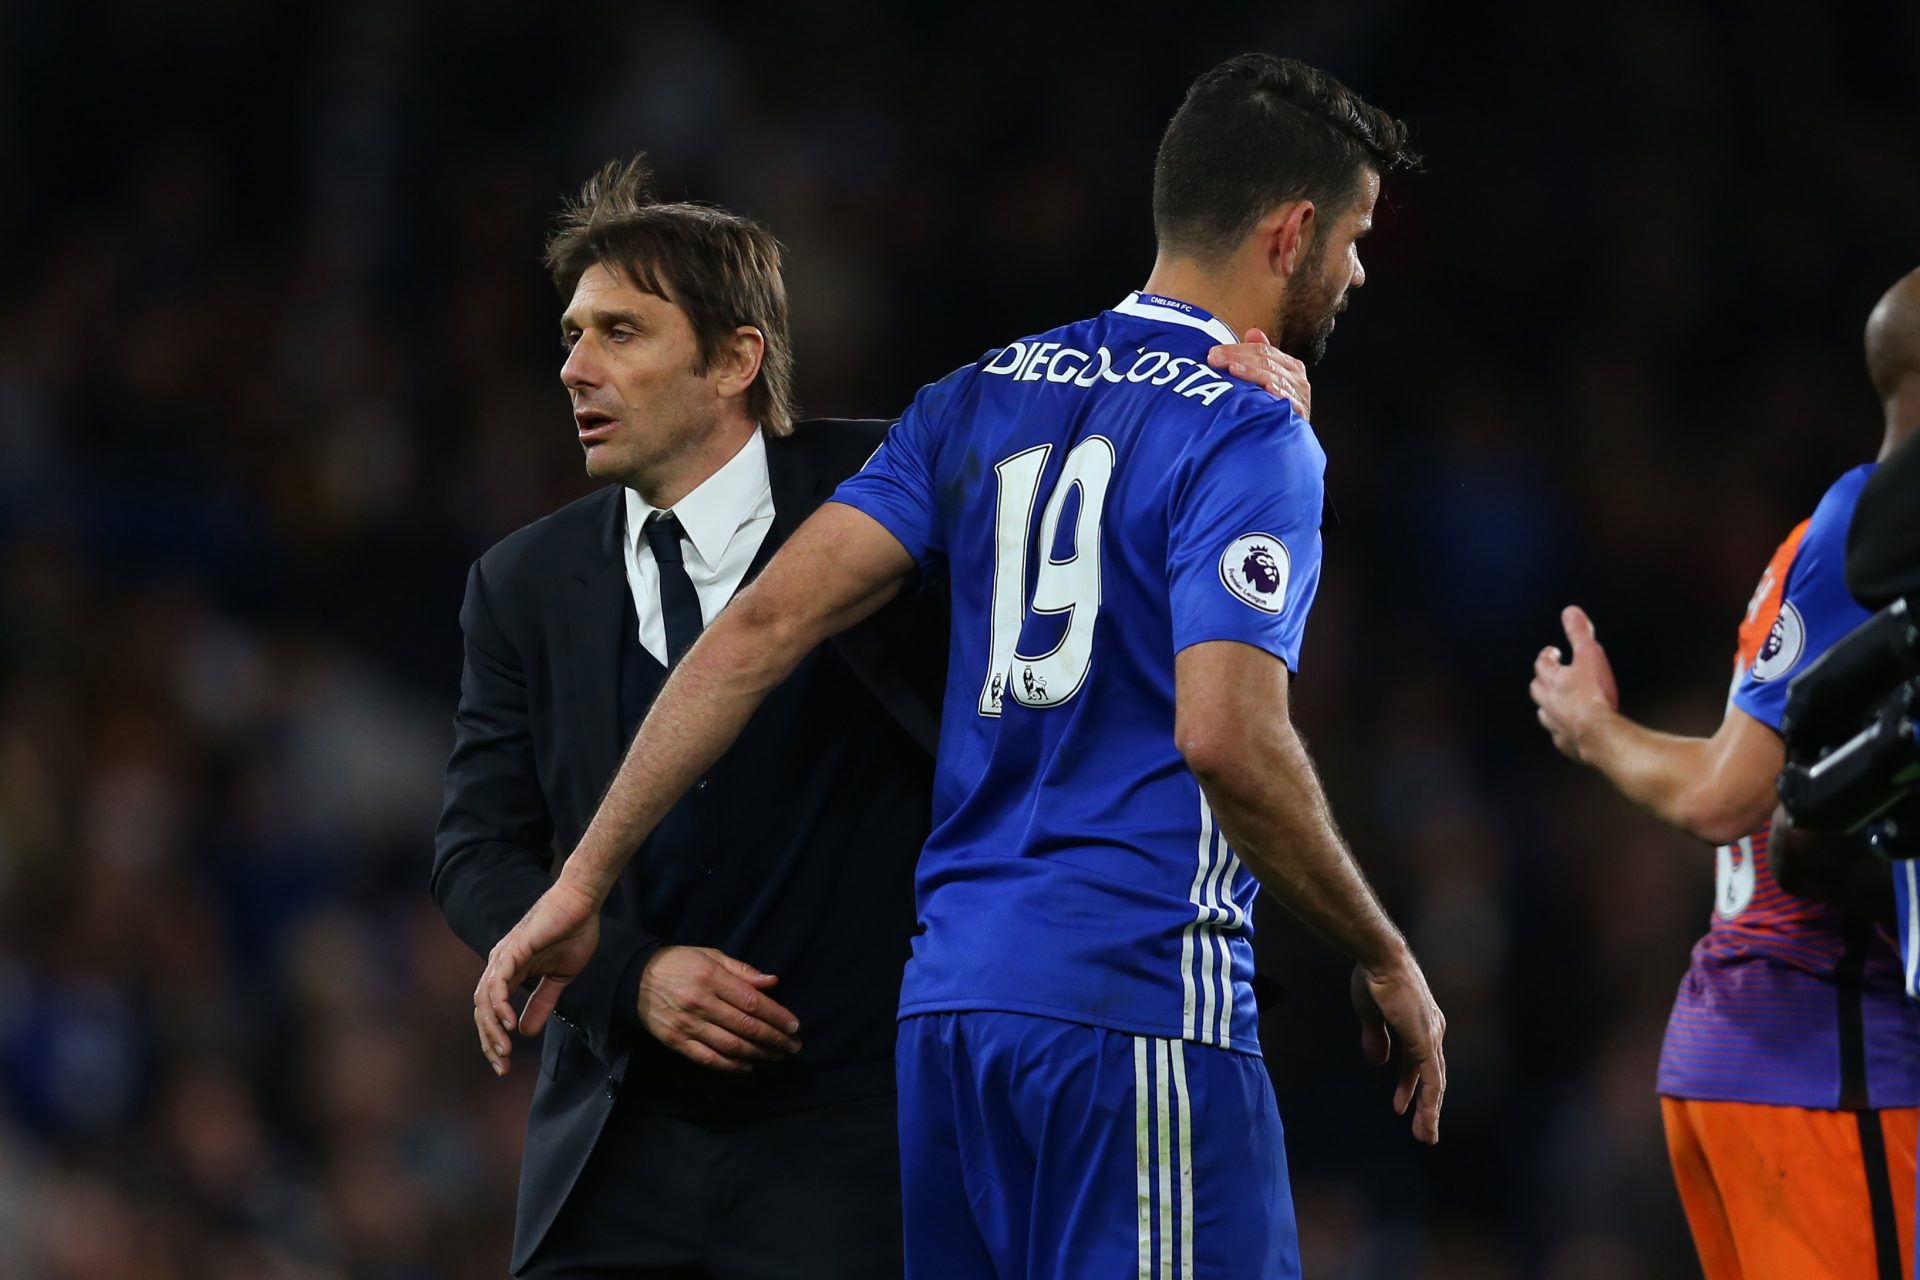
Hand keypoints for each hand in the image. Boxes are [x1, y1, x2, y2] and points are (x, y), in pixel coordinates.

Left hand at [473, 877, 600, 1075]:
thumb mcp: (560, 978)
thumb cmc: (574, 932)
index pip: (491, 1011)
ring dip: (492, 1029)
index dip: (494, 1039)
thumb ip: (542, 1003)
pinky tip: (508, 1024)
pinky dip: (500, 1005)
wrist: (583, 902)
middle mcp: (499, 964)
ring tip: (504, 1052)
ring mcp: (503, 956)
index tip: (503, 1064)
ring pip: (484, 1000)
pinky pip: (498, 983)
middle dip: (488, 1041)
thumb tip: (524, 1033)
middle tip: (501, 1067)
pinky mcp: (513, 949)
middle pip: (481, 1010)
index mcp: (509, 971)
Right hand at [637, 946, 801, 1072]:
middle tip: (793, 1047)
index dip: (777, 1016)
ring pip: (730, 1046)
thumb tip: (772, 982)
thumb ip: (742, 970)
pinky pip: (708, 1058)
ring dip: (758, 1054)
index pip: (753, 1002)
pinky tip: (748, 1066)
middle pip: (746, 1026)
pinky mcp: (676, 1042)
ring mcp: (688, 1025)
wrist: (634, 978)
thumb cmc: (679, 963)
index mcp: (711, 978)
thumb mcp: (711, 956)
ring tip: (777, 1056)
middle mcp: (701, 1003)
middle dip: (774, 1039)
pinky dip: (730, 1066)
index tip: (794, 1026)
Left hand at [1207, 328, 1310, 418]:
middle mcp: (1297, 378)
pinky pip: (1288, 401)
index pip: (1263, 351)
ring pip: (1274, 377)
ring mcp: (1299, 395)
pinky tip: (1265, 389)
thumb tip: (1252, 332)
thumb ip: (1260, 356)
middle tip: (1215, 359)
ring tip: (1233, 370)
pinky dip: (1277, 393)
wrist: (1289, 442)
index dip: (1237, 349)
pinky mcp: (1300, 413)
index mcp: (1290, 366)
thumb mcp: (1267, 379)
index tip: (1214, 353)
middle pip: (1266, 361)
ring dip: (1252, 372)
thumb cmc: (1274, 407)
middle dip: (1238, 358)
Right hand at [1351, 958, 1446, 1143]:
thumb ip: (1376, 1039)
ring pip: (1435, 1084)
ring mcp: (1431, 1037)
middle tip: (1423, 1132)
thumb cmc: (1373, 979)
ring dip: (1429, 1112)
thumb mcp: (1372, 1015)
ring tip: (1425, 1136)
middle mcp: (1432, 1032)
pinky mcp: (1425, 1041)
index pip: (1418, 1064)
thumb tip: (1378, 1063)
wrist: (1379, 959)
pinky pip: (1431, 1079)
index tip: (1399, 1107)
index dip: (1408, 1086)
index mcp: (1421, 1024)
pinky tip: (1426, 1118)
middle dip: (1426, 1106)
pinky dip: (1430, 1101)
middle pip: (1431, 1077)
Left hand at [1530, 605, 1620, 761]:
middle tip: (1552, 675)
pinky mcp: (1566, 744)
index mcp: (1552, 681)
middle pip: (1537, 689)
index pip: (1543, 664)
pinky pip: (1560, 736)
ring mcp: (1555, 725)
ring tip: (1558, 704)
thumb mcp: (1590, 656)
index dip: (1547, 656)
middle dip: (1543, 680)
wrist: (1598, 735)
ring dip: (1549, 707)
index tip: (1553, 651)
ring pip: (1545, 714)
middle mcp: (1548, 703)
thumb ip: (1580, 634)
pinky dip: (1563, 730)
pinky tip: (1570, 731)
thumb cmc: (1595, 693)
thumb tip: (1570, 610)